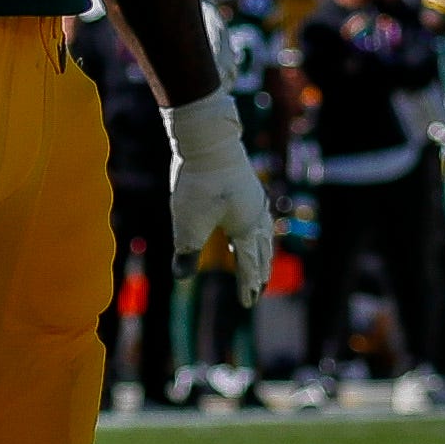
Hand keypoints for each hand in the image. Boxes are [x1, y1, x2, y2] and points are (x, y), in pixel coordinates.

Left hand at [165, 91, 275, 297]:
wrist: (207, 140)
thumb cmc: (199, 183)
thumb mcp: (187, 223)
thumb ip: (186, 252)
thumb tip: (181, 278)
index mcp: (246, 229)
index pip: (249, 266)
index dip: (247, 286)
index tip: (247, 303)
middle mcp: (256, 215)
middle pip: (262, 251)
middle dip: (260, 272)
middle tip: (259, 289)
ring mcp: (255, 198)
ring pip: (263, 233)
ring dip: (262, 251)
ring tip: (261, 261)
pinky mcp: (247, 184)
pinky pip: (258, 216)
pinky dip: (257, 230)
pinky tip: (249, 225)